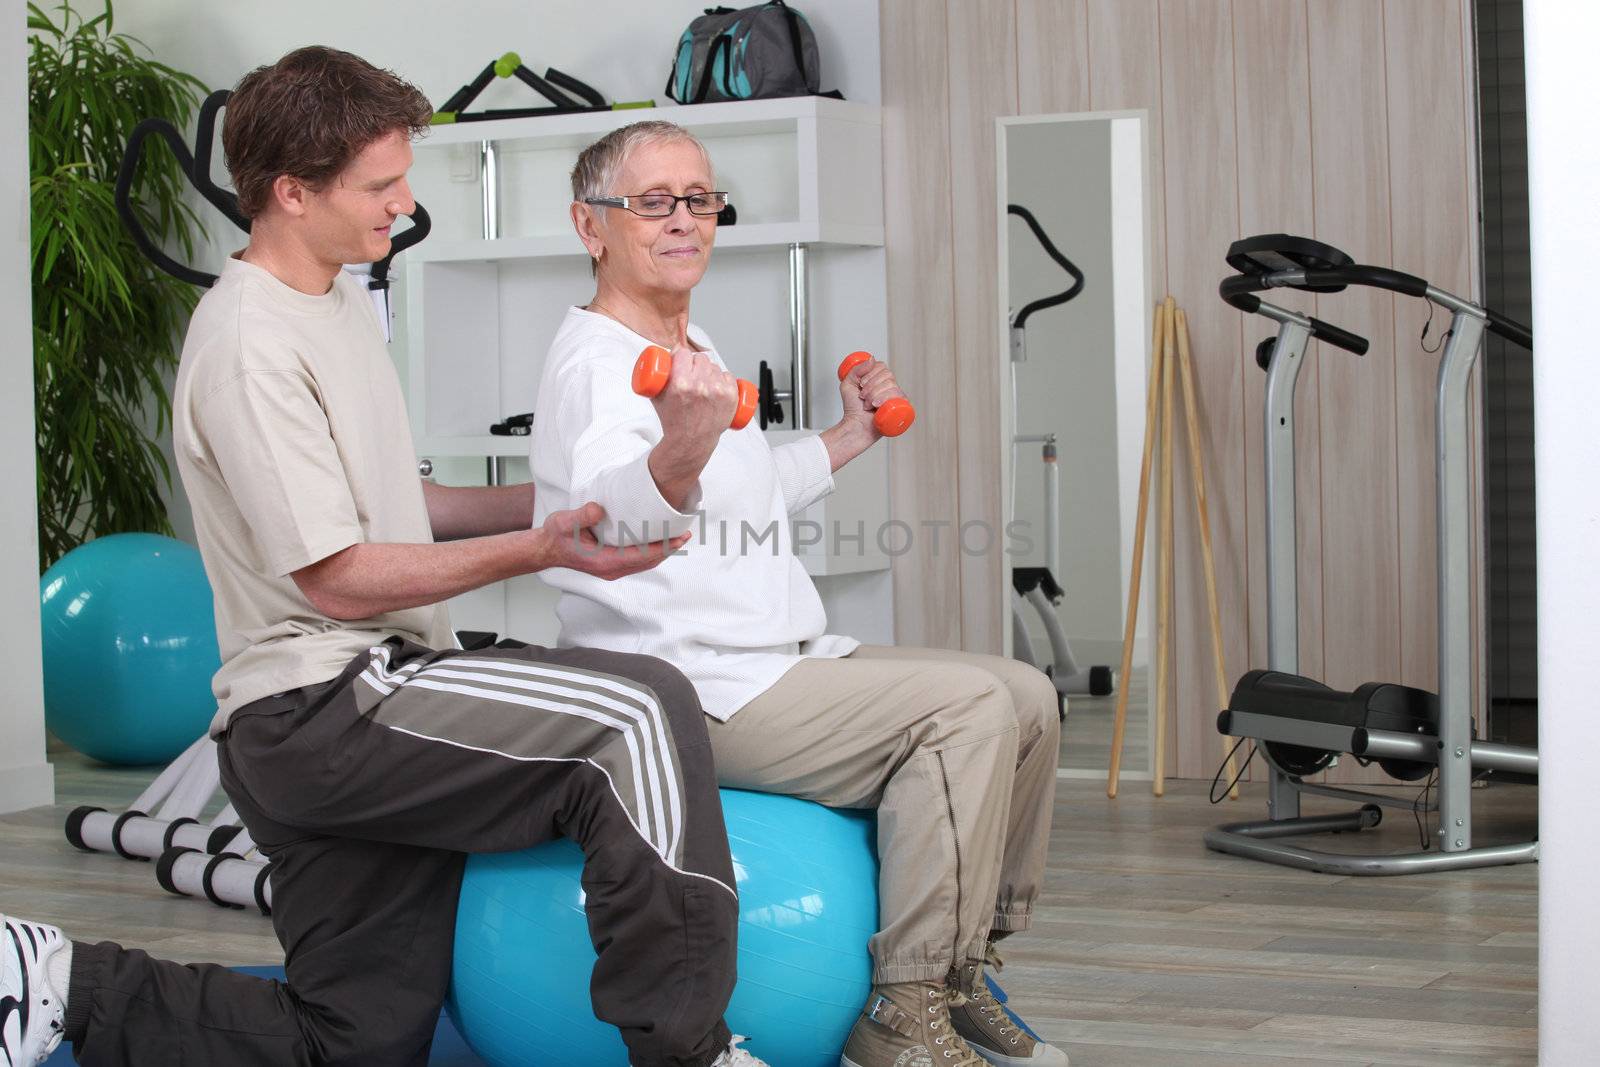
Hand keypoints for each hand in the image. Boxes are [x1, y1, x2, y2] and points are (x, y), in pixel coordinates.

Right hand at [536, 502, 688, 580]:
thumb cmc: (555, 537)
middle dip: (668, 549)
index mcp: (604, 562)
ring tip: (678, 538)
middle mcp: (611, 569)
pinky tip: (657, 541)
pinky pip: (637, 560)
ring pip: (644, 563)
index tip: (678, 538)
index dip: (662, 547)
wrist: (545, 549)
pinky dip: (650, 552)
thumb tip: (599, 509)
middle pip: (648, 562)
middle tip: (686, 534)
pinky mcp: (611, 564)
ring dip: (662, 551)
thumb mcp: (565, 522)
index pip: (641, 556)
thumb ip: (582, 516)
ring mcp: (611, 569)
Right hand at [651, 312, 739, 451]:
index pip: (683, 353)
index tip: (680, 362)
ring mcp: (717, 391)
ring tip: (702, 385)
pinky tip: (716, 387)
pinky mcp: (730, 397)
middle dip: (694, 364)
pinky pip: (728, 375)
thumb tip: (666, 353)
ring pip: (714, 366)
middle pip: (700, 358)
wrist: (691, 441)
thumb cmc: (673, 420)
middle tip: (691, 375)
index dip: (681, 357)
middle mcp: (700, 386)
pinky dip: (722, 379)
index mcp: (680, 384)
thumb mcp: (656, 396)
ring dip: (708, 372)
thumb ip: (656, 374)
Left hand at [838, 355, 905, 443]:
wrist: (856, 425)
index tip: (860, 385)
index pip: (882, 366)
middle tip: (862, 397)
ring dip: (874, 395)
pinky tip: (876, 405)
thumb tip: (871, 359)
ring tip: (867, 405)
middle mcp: (890, 386)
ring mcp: (896, 396)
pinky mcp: (901, 407)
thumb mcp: (848, 383)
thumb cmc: (852, 408)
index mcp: (880, 379)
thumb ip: (856, 369)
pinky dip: (884, 398)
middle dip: (870, 386)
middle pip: (887, 374)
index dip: (870, 374)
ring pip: (891, 384)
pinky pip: (899, 395)